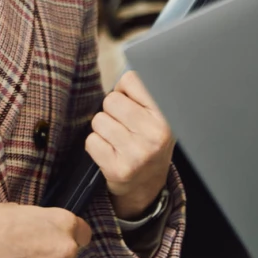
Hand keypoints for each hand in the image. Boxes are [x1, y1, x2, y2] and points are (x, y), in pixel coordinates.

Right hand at [0, 204, 90, 257]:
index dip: (72, 237)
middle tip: (30, 252)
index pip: (84, 234)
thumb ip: (45, 223)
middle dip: (53, 256)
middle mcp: (66, 249)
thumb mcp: (25, 210)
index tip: (61, 240)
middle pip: (69, 257)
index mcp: (65, 223)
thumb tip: (46, 231)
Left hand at [87, 70, 174, 218]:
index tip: (131, 103)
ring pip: (99, 120)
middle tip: (123, 126)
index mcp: (165, 115)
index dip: (124, 90)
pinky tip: (110, 153)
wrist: (146, 186)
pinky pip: (91, 141)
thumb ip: (143, 93)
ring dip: (102, 129)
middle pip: (111, 100)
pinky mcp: (119, 169)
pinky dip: (95, 145)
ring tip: (117, 140)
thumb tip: (124, 72)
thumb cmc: (147, 141)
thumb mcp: (156, 116)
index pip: (130, 79)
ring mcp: (137, 153)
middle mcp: (155, 134)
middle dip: (112, 110)